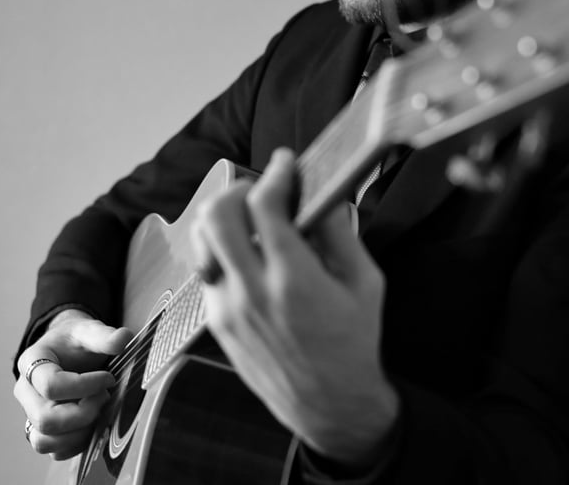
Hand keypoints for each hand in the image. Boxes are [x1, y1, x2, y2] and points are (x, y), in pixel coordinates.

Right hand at [14, 309, 131, 459]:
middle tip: (105, 397)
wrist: (67, 349)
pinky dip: (77, 444)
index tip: (108, 378)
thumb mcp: (88, 329)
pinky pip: (54, 451)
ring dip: (79, 432)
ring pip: (44, 440)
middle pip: (44, 418)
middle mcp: (25, 391)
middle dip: (82, 413)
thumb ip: (104, 335)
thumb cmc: (75, 341)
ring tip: (99, 411)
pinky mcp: (43, 430)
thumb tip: (123, 339)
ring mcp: (31, 413)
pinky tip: (95, 424)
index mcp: (31, 362)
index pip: (51, 385)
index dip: (85, 386)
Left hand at [192, 148, 399, 468]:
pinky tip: (249, 253)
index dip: (276, 173)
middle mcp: (253, 292)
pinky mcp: (217, 321)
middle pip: (217, 216)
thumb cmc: (354, 343)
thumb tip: (324, 195)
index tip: (286, 163)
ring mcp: (228, 308)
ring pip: (202, 241)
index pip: (266, 206)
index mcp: (295, 280)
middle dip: (239, 188)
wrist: (330, 404)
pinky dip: (224, 249)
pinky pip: (207, 269)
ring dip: (224, 218)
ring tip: (250, 218)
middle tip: (263, 189)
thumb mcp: (365, 283)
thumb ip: (341, 233)